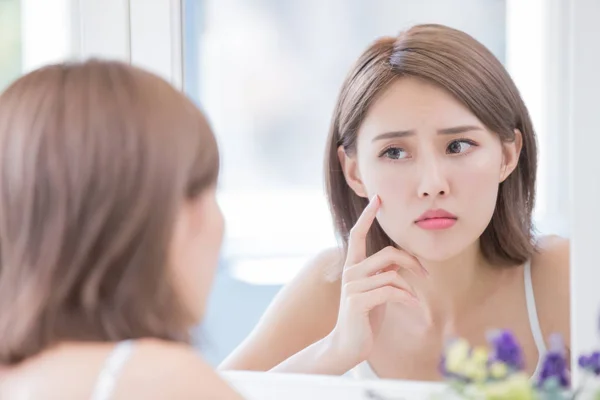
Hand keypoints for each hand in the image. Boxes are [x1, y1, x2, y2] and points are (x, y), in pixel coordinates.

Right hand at [327, 195, 427, 368]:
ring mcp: (352, 287)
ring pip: (392, 274)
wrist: (347, 345)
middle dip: (412, 262)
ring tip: (415, 300)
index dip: (367, 215)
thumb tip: (401, 260)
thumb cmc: (365, 316)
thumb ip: (383, 272)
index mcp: (353, 266)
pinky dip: (408, 299)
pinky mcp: (358, 302)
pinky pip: (391, 292)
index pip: (357, 234)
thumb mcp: (375, 290)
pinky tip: (414, 307)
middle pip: (388, 253)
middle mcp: (350, 272)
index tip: (377, 198)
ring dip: (410, 288)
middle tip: (426, 276)